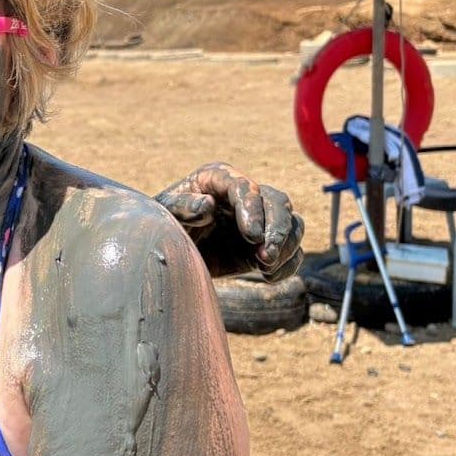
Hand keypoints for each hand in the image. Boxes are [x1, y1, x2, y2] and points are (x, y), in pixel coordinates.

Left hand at [156, 162, 303, 280]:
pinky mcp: (265, 243)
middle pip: (278, 202)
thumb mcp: (165, 214)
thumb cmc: (163, 224)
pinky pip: (292, 249)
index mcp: (218, 179)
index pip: (245, 188)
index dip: (253, 209)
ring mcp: (259, 218)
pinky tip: (269, 276)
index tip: (251, 235)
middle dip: (277, 229)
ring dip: (287, 246)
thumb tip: (207, 204)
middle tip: (265, 256)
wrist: (169, 252)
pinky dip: (288, 263)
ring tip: (265, 267)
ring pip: (292, 223)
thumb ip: (183, 207)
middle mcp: (244, 195)